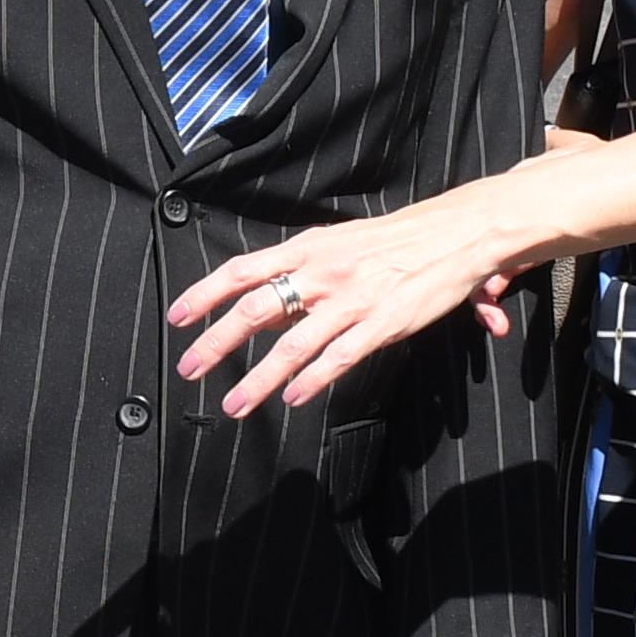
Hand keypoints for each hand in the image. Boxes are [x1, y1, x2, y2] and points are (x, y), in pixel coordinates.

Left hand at [165, 182, 522, 415]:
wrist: (458, 231)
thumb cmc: (395, 239)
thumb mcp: (338, 242)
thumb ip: (301, 271)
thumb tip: (268, 305)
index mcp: (307, 247)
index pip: (241, 270)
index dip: (204, 295)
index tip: (177, 319)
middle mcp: (322, 272)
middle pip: (255, 310)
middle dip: (216, 343)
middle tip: (188, 369)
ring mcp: (352, 300)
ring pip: (292, 345)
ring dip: (258, 379)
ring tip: (234, 405)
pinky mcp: (383, 323)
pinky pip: (338, 357)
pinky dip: (312, 381)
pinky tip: (293, 399)